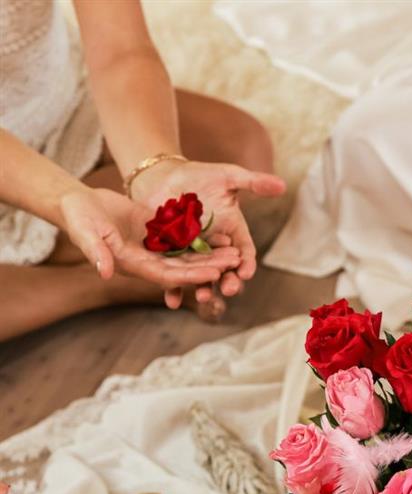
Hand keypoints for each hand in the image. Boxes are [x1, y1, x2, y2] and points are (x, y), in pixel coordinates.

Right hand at [59, 187, 239, 292]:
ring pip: (190, 255)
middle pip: (186, 268)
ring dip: (213, 255)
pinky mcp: (160, 234)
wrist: (80, 204)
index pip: (169, 275)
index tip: (213, 273)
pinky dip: (204, 239)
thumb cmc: (79, 219)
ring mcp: (157, 249)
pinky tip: (225, 236)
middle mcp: (151, 261)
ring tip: (237, 252)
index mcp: (136, 266)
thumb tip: (104, 272)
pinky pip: (186, 239)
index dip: (192, 275)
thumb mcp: (86, 233)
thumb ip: (96, 252)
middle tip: (235, 263)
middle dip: (211, 266)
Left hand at [132, 159, 284, 307]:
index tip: (246, 272)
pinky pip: (173, 276)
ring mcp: (194, 255)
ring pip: (202, 277)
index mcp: (233, 234)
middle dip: (228, 281)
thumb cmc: (199, 176)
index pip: (244, 253)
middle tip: (229, 289)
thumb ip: (254, 183)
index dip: (246, 263)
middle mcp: (216, 249)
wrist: (162, 176)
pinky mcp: (171, 258)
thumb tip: (283, 185)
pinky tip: (172, 300)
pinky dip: (173, 289)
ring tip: (203, 297)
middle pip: (225, 270)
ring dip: (203, 289)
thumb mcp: (228, 176)